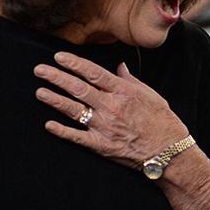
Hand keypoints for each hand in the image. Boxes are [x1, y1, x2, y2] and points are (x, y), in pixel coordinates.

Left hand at [34, 52, 187, 169]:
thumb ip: (131, 81)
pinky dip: (62, 131)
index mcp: (123, 92)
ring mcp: (105, 127)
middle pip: (78, 88)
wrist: (170, 153)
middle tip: (39, 70)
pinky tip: (48, 124)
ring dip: (55, 100)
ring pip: (74, 110)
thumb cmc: (163, 123)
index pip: (93, 73)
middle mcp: (111, 107)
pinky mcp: (102, 145)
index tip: (59, 57)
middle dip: (56, 77)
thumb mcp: (151, 95)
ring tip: (40, 92)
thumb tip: (119, 67)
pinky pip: (77, 137)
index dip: (74, 63)